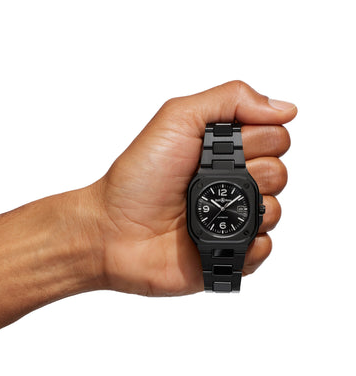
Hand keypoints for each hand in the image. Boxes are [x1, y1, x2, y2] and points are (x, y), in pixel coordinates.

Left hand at [80, 81, 296, 295]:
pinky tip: (219, 237)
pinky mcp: (230, 251)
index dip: (254, 141)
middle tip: (208, 180)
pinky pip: (264, 247)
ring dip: (251, 208)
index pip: (274, 136)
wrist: (114, 231)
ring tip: (208, 209)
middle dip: (251, 173)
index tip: (216, 150)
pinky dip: (250, 244)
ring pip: (276, 209)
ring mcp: (232, 218)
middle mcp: (231, 182)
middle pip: (279, 172)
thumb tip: (285, 108)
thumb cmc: (138, 177)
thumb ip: (229, 100)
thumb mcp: (177, 118)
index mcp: (223, 150)